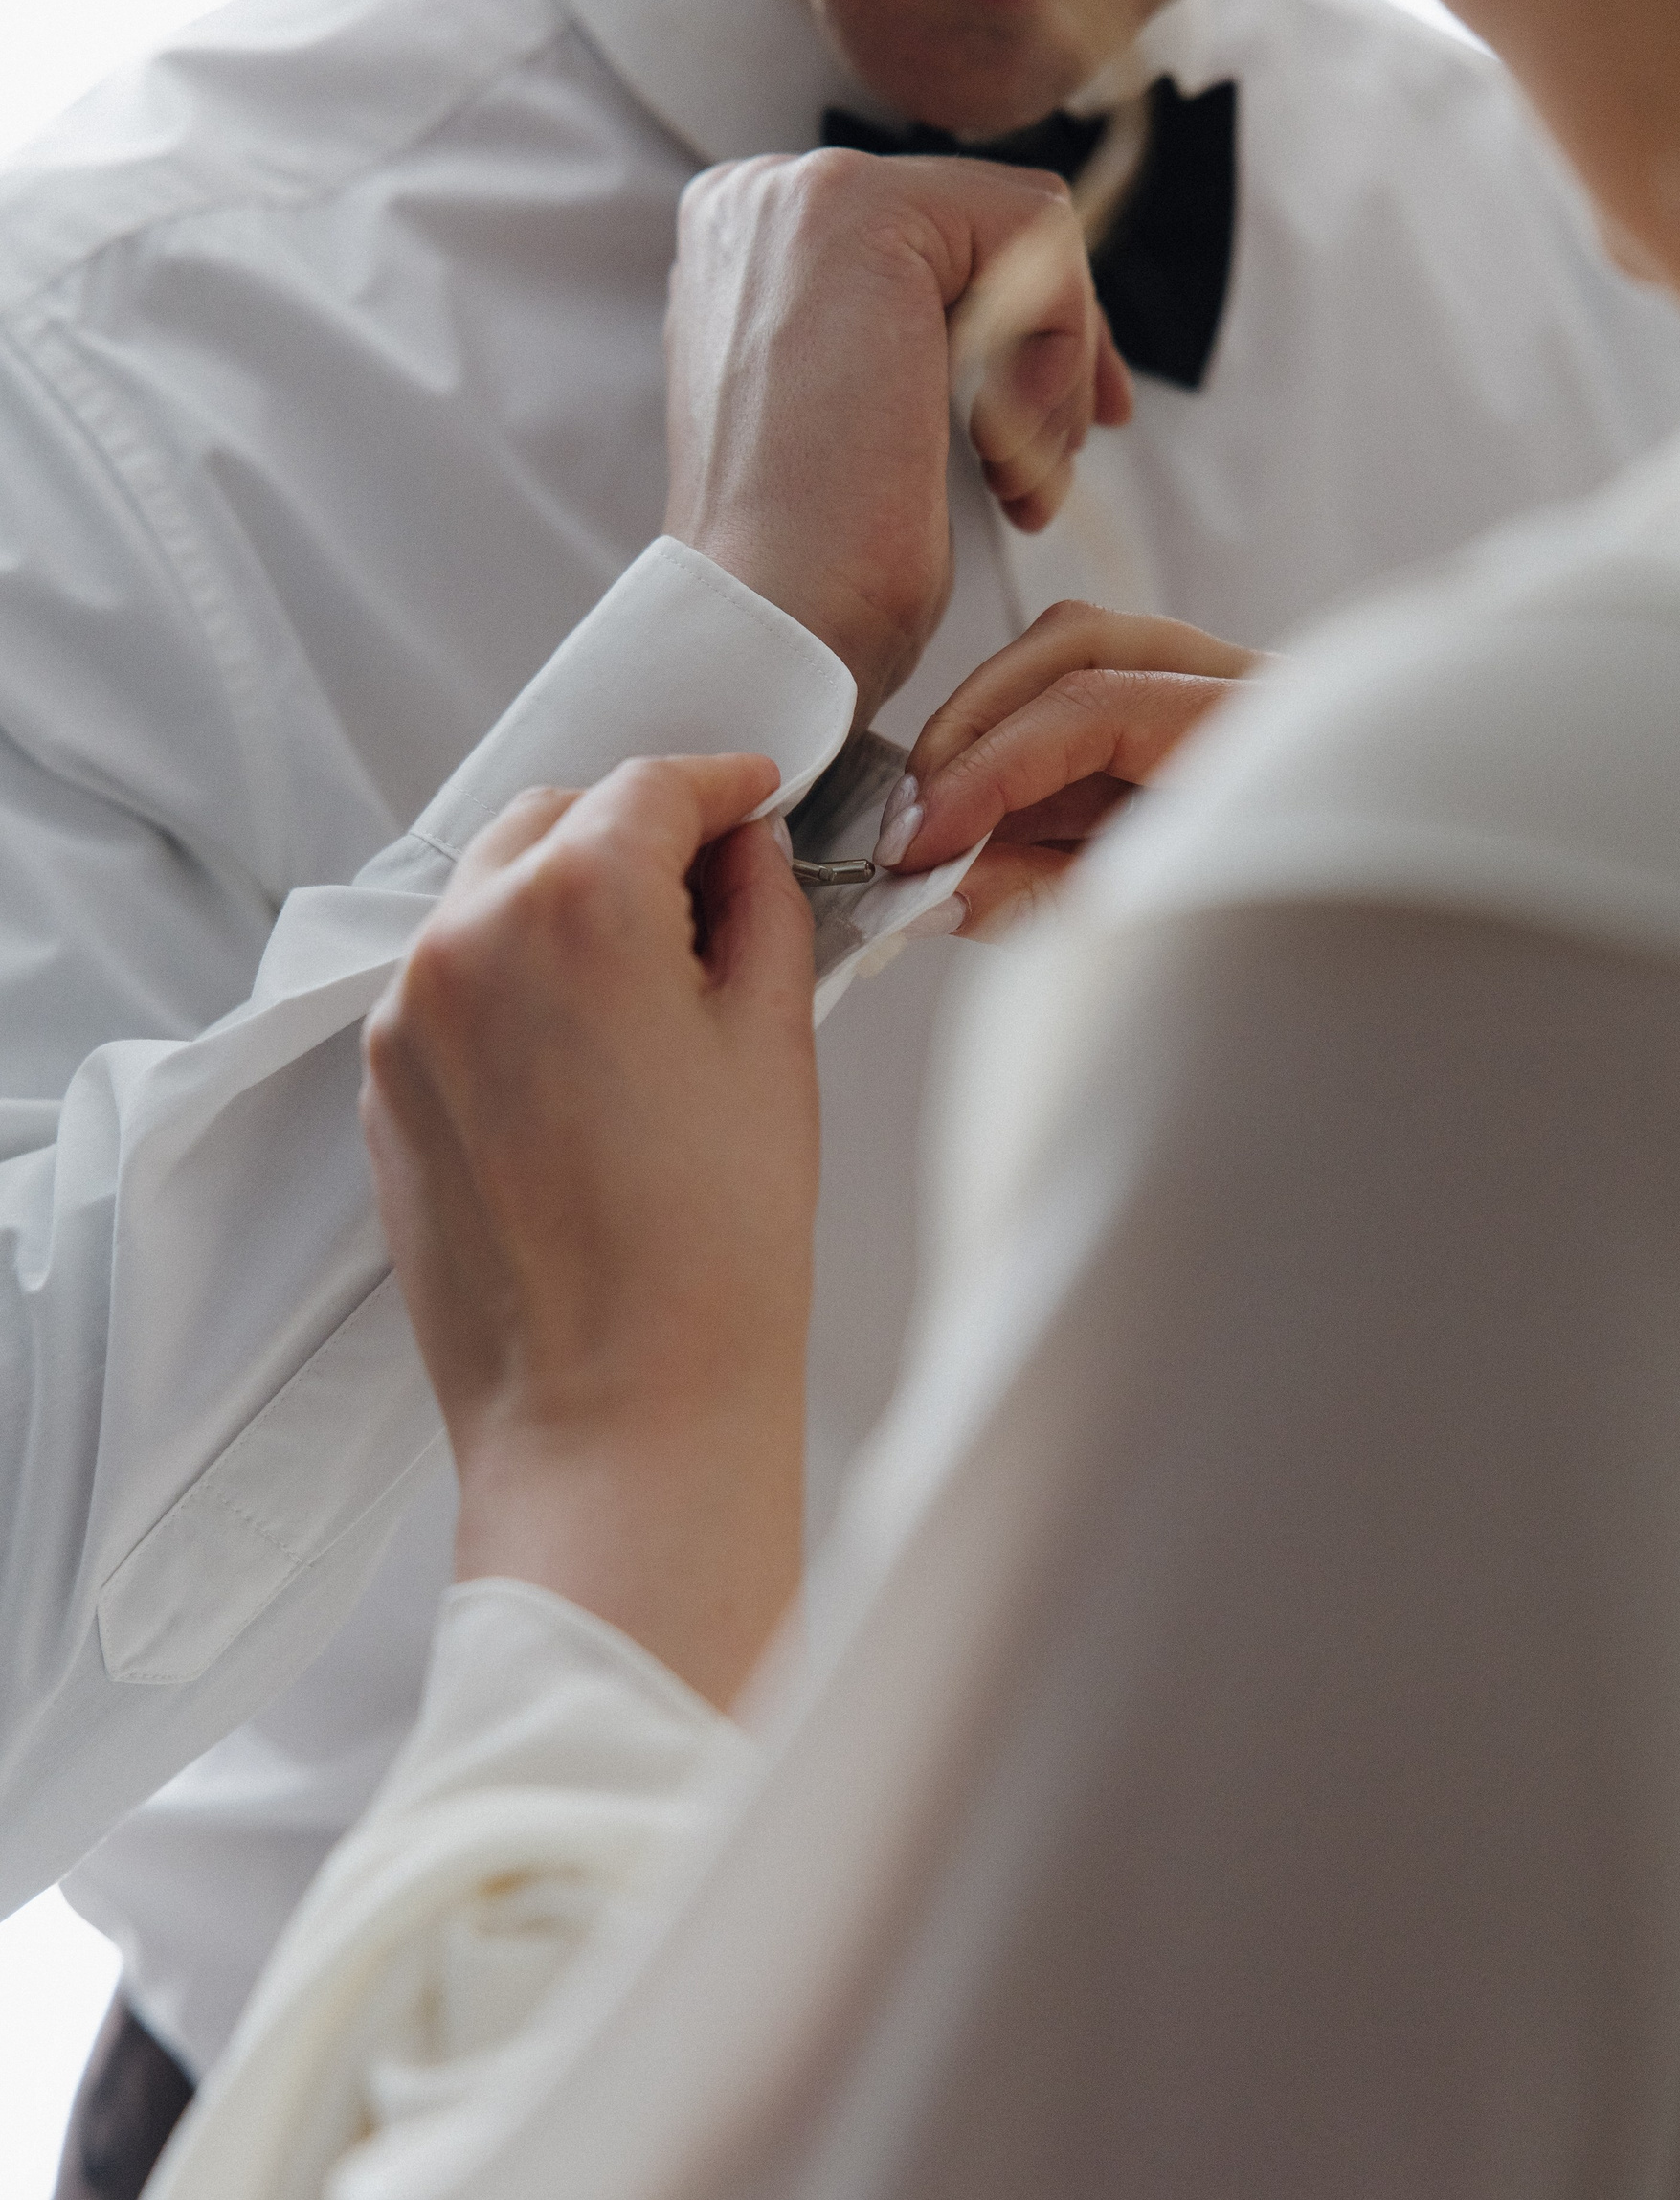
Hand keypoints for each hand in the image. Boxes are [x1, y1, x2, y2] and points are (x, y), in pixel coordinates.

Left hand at [361, 754, 817, 1709]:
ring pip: (491, 896)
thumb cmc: (713, 1251)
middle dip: (637, 835)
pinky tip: (589, 1055)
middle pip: (555, 819)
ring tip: (654, 988)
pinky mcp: (384, 1087)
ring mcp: (407, 1015)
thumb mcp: (775, 1045)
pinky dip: (517, 978)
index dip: (724, 785)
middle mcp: (465, 937)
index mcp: (574, 903)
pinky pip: (453, 982)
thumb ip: (762, 910)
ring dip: (569, 902)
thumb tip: (744, 854)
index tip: (758, 801)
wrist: (615, 1414)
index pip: (653, 786)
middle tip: (719, 896)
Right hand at [665, 151, 1131, 718]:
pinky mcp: (860, 214)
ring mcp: (798, 195)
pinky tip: (1004, 458)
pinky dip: (1058, 353)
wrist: (772, 627)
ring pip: (1023, 233)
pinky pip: (1036, 236)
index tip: (1062, 436)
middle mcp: (756, 200)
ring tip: (1019, 487)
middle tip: (1056, 467)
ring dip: (1054, 375)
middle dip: (1054, 352)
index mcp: (744, 253)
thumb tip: (1018, 312)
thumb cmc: (819, 576)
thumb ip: (905, 343)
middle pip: (986, 230)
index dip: (1024, 335)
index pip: (937, 245)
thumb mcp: (862, 430)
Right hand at [872, 602, 1257, 935]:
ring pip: (1079, 664)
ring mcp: (1226, 699)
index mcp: (1264, 736)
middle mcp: (1250, 691)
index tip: (917, 845)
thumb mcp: (1158, 942)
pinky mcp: (1197, 729)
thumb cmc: (1295, 959)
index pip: (1090, 707)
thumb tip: (932, 894)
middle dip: (973, 730)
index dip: (985, 772)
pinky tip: (993, 830)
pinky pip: (1096, 714)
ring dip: (993, 739)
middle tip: (911, 825)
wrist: (1399, 966)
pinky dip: (1030, 764)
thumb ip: (1044, 905)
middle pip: (1077, 647)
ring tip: (942, 830)